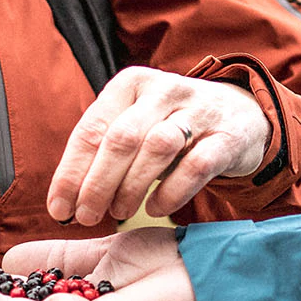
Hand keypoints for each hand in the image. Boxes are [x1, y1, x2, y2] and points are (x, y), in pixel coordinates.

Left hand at [48, 67, 270, 225]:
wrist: (241, 114)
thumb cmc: (172, 126)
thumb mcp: (136, 124)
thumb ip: (102, 153)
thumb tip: (64, 201)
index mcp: (131, 84)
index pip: (92, 128)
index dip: (71, 172)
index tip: (59, 209)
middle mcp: (164, 90)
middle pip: (122, 137)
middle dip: (97, 183)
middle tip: (86, 217)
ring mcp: (199, 110)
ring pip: (158, 147)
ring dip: (132, 186)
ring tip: (119, 212)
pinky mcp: (228, 135)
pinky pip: (197, 165)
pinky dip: (172, 191)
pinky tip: (156, 208)